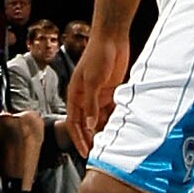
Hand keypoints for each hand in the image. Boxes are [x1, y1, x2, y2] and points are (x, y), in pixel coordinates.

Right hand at [64, 30, 127, 159]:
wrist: (112, 38)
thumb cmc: (98, 55)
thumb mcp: (93, 80)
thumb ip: (91, 104)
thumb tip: (90, 125)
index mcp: (76, 94)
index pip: (74, 121)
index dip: (78, 138)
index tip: (84, 152)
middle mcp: (86, 96)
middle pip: (86, 123)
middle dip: (90, 138)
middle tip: (97, 154)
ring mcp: (99, 94)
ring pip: (99, 118)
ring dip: (103, 130)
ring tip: (110, 145)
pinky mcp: (111, 90)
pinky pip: (111, 110)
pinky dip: (113, 119)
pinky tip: (120, 129)